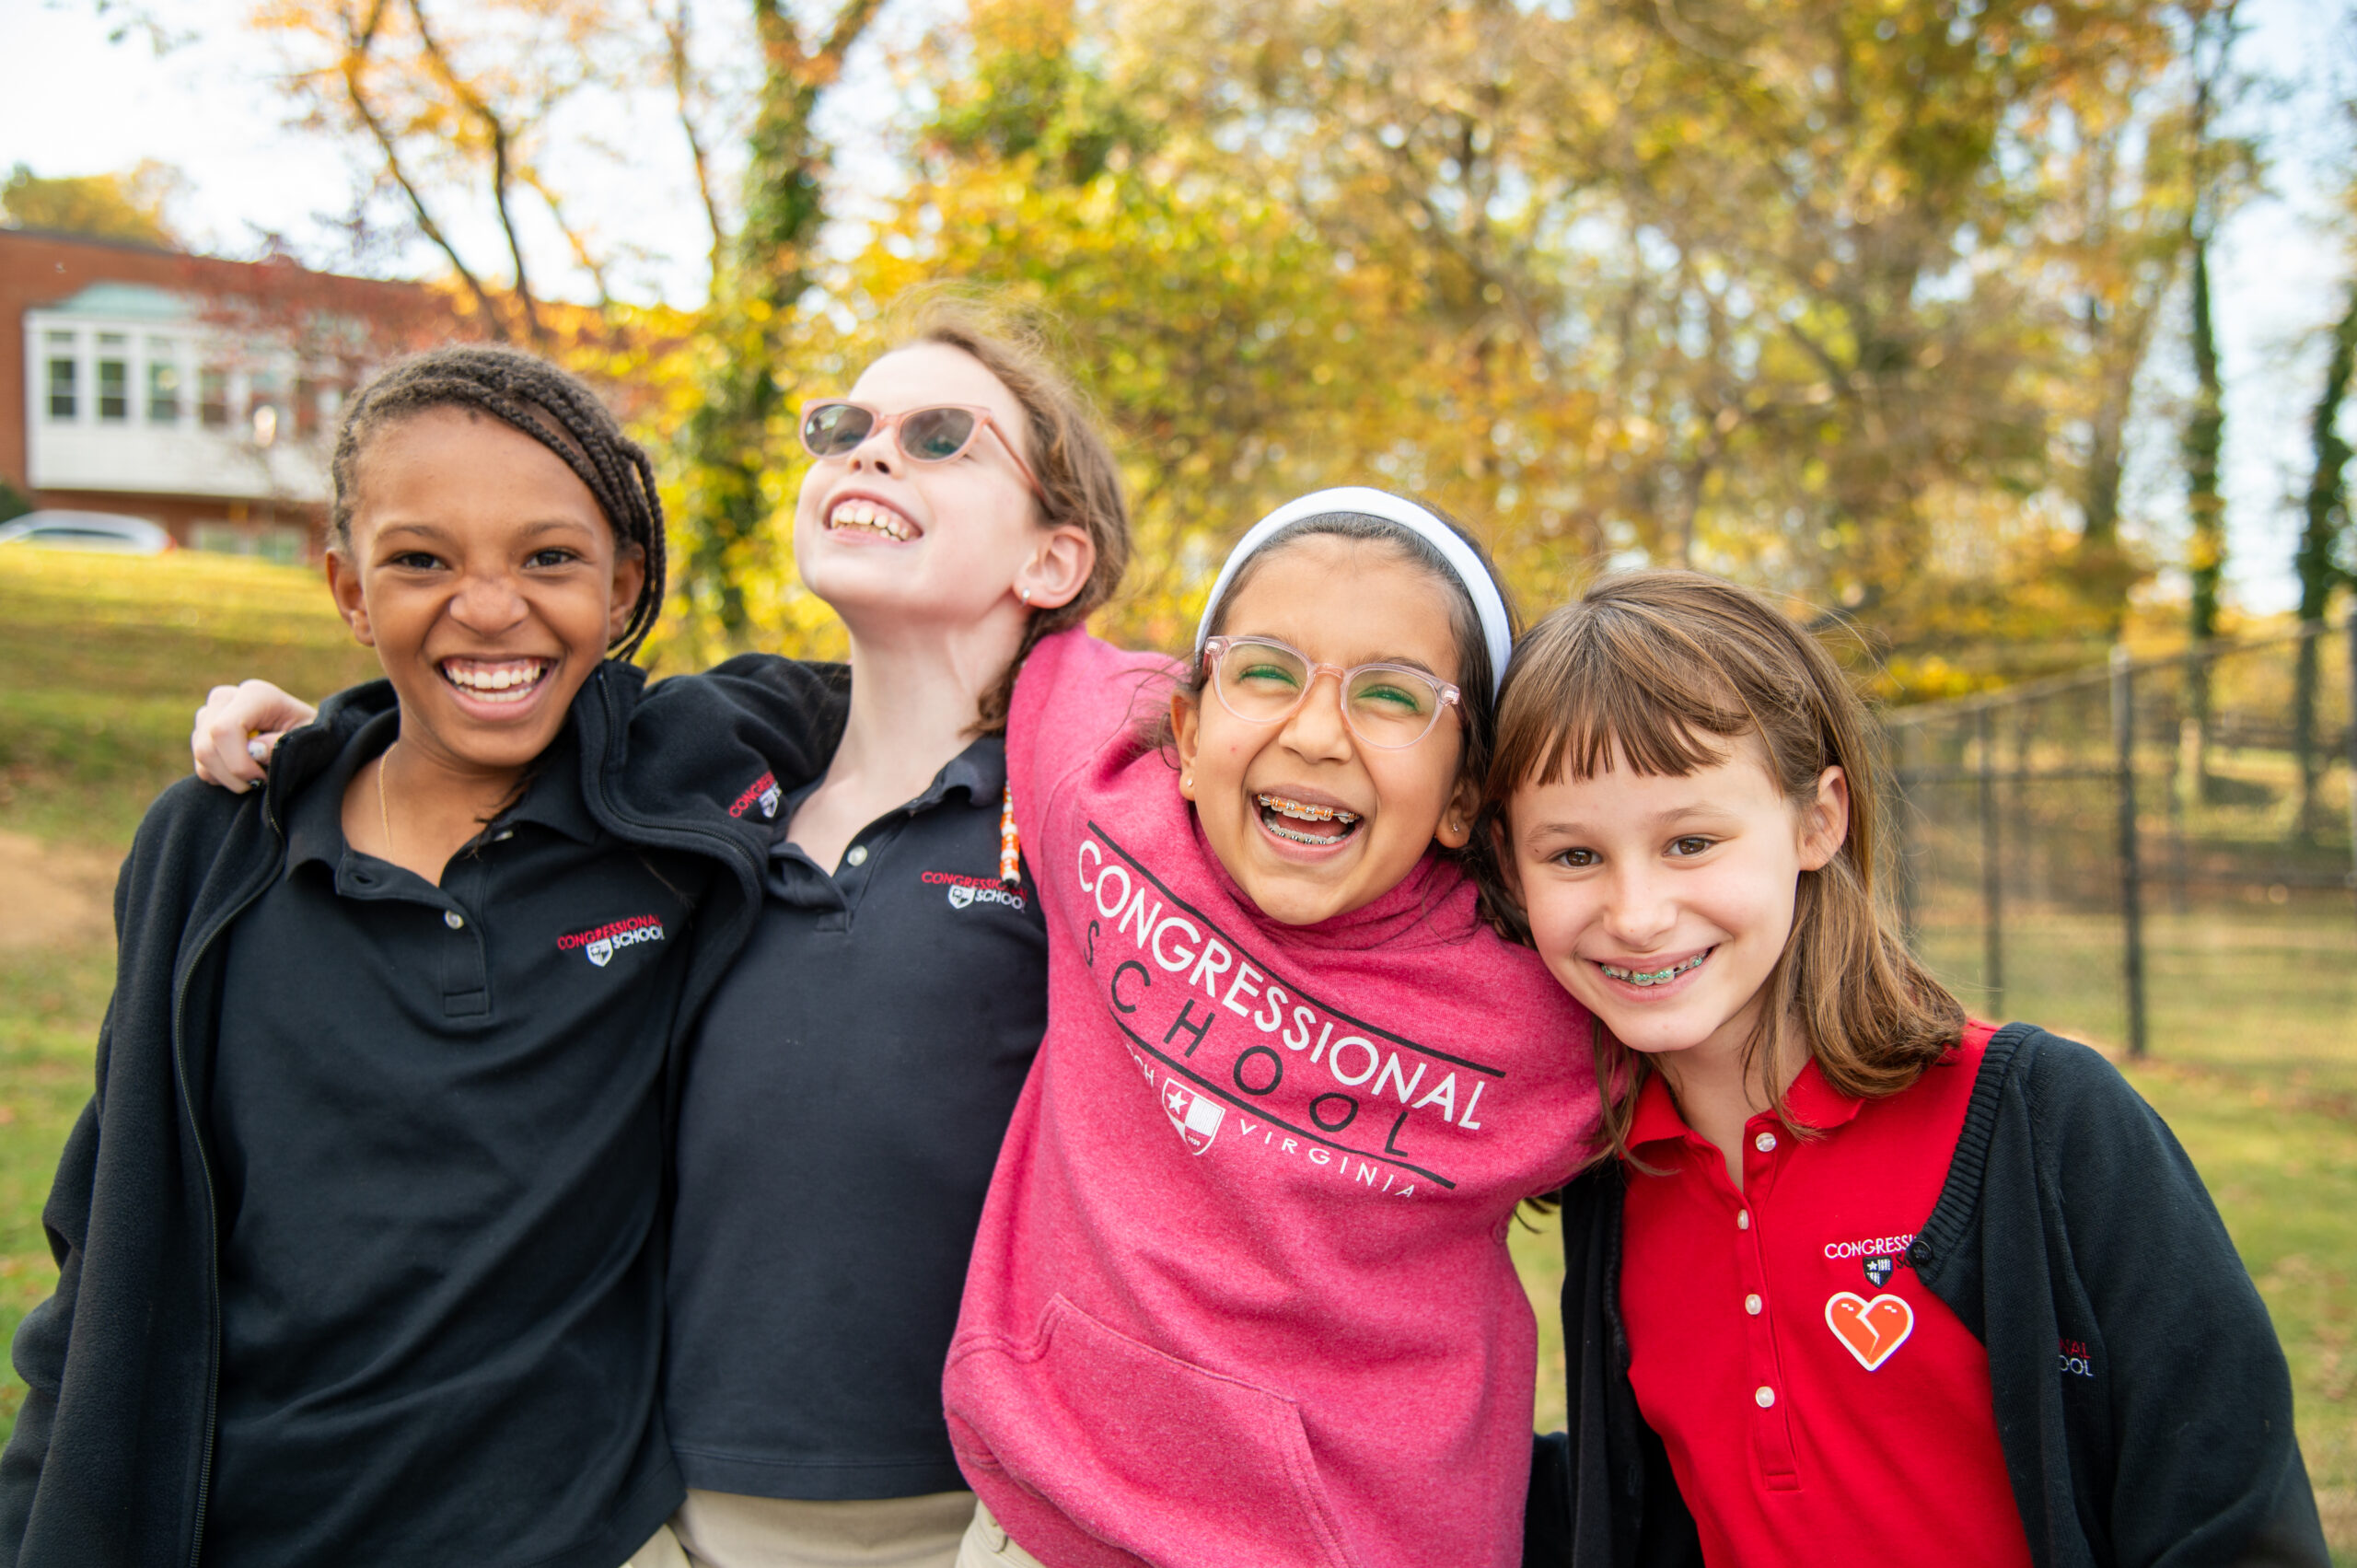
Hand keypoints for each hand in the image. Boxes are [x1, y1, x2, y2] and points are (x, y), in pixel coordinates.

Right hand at [191, 681, 318, 790]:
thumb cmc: (311, 738)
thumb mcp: (309, 741)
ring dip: (229, 779)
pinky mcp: (201, 732)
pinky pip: (200, 765)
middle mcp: (226, 698)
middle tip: (262, 781)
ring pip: (201, 758)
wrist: (305, 739)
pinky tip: (245, 771)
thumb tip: (254, 750)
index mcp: (255, 694)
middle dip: (233, 775)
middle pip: (207, 746)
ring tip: (259, 775)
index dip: (238, 763)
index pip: (224, 730)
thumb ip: (283, 744)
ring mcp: (209, 714)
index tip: (262, 778)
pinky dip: (222, 778)